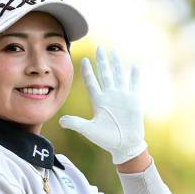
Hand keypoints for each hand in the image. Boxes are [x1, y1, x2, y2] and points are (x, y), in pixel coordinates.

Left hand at [59, 46, 147, 164]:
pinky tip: (134, 65)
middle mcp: (110, 96)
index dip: (88, 72)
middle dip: (102, 61)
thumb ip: (76, 124)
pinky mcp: (134, 101)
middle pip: (105, 74)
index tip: (83, 60)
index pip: (92, 82)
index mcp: (99, 101)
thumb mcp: (89, 130)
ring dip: (117, 63)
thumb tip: (60, 121)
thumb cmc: (107, 139)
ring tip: (114, 51)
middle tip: (99, 48)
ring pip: (119, 75)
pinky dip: (134, 75)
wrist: (124, 145)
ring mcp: (122, 97)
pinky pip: (134, 85)